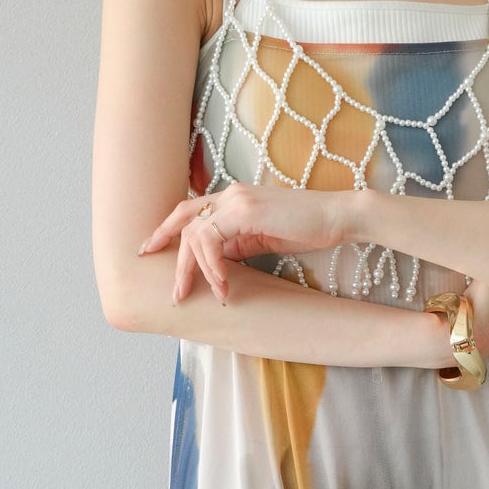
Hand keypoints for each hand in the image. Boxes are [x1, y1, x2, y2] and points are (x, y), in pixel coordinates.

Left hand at [139, 181, 352, 303]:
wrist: (338, 217)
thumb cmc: (307, 228)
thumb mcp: (263, 238)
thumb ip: (236, 244)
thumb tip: (215, 261)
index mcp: (232, 198)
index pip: (188, 211)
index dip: (165, 230)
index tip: (150, 250)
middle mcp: (229, 194)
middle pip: (184, 223)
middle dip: (175, 259)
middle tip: (175, 292)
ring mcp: (236, 200)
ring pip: (194, 234)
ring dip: (196, 269)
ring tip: (209, 294)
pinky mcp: (245, 211)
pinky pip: (212, 240)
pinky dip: (213, 265)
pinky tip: (223, 284)